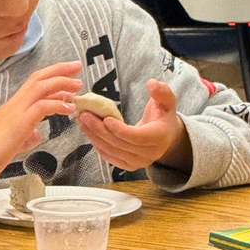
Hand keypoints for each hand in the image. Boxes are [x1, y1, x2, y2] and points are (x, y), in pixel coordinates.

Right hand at [0, 62, 82, 183]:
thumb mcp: (13, 141)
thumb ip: (26, 134)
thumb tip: (37, 134)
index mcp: (13, 107)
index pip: (34, 83)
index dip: (52, 74)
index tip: (68, 73)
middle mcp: (14, 105)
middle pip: (38, 78)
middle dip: (60, 70)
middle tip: (77, 66)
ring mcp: (16, 112)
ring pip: (40, 87)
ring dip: (61, 83)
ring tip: (77, 85)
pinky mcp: (18, 124)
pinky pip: (41, 107)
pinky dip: (57, 105)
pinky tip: (68, 109)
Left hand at [76, 79, 192, 172]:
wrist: (164, 137)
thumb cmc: (163, 116)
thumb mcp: (167, 101)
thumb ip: (162, 91)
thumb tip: (151, 83)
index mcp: (159, 139)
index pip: (137, 137)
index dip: (120, 130)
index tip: (106, 118)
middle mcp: (149, 155)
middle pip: (120, 144)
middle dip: (100, 130)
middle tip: (85, 114)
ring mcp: (137, 163)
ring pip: (111, 151)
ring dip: (94, 136)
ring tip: (82, 120)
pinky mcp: (126, 166)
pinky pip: (108, 156)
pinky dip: (96, 143)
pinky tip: (87, 130)